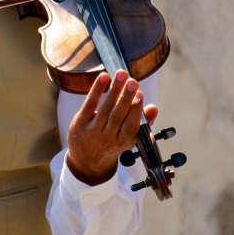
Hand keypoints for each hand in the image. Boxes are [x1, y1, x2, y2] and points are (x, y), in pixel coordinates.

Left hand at [66, 70, 158, 185]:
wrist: (87, 160)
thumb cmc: (112, 143)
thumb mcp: (130, 138)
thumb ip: (144, 122)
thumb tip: (154, 108)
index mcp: (123, 141)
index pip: (130, 126)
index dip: (135, 111)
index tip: (140, 95)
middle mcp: (107, 137)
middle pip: (117, 116)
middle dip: (126, 98)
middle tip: (133, 81)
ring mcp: (92, 131)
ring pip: (105, 108)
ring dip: (114, 90)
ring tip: (121, 74)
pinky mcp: (79, 123)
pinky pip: (89, 105)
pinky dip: (97, 90)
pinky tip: (104, 77)